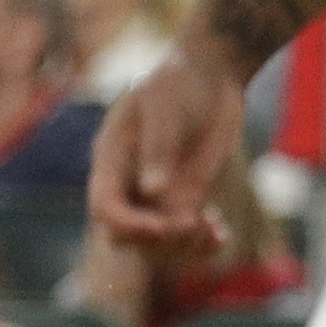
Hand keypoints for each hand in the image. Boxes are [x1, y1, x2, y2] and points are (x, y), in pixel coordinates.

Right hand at [89, 35, 246, 255]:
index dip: (129, 225)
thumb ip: (158, 145)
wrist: (211, 78)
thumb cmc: (180, 82)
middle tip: (195, 224)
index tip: (164, 226)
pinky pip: (185, 239)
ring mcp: (156, 196)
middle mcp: (129, 183)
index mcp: (112, 159)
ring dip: (184, 248)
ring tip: (215, 230)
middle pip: (125, 236)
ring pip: (157, 245)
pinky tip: (221, 234)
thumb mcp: (166, 106)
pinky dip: (202, 246)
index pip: (104, 207)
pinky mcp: (185, 200)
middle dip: (157, 240)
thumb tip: (152, 189)